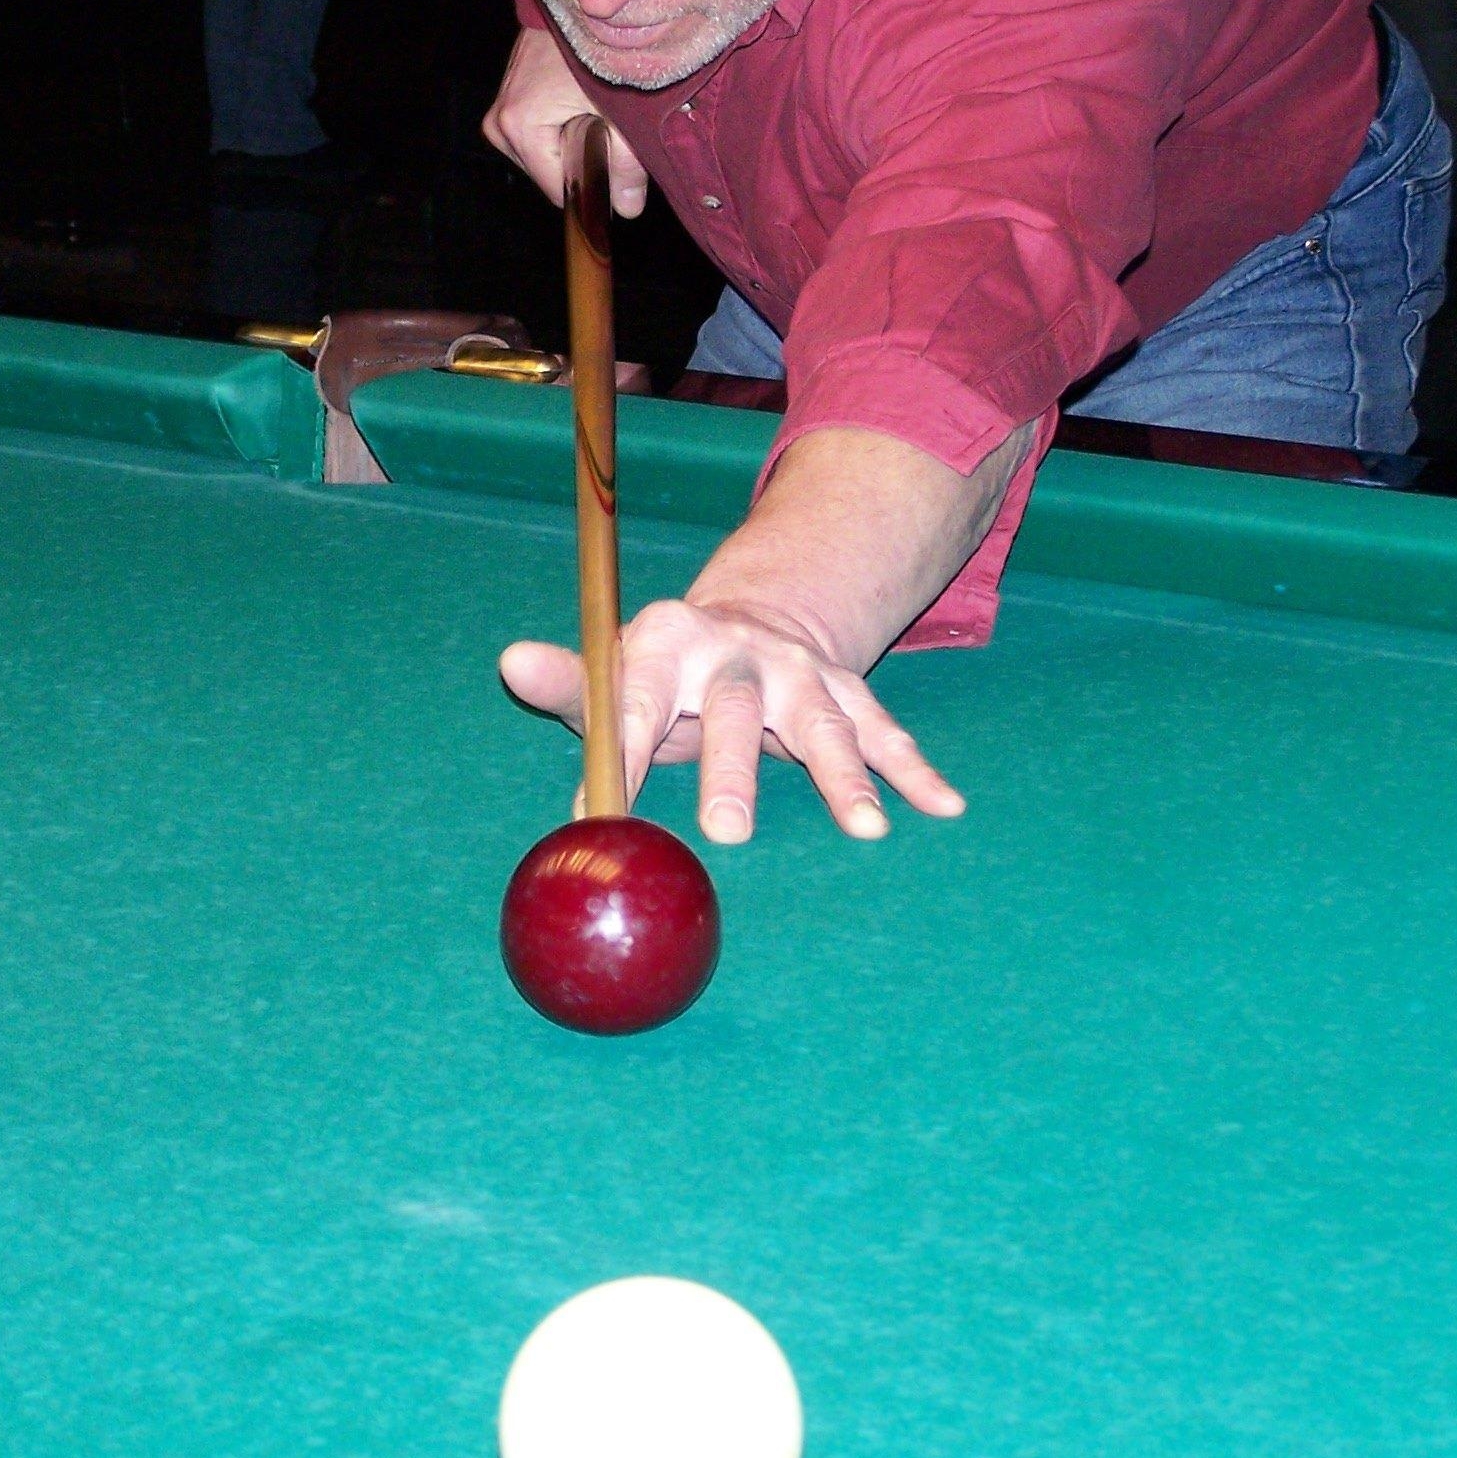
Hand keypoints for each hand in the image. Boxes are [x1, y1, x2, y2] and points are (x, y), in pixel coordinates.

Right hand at [482, 28, 649, 216]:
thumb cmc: (597, 46)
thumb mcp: (620, 109)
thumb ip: (626, 163)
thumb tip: (627, 209)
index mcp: (519, 127)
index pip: (559, 189)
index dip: (594, 187)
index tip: (621, 171)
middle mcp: (499, 122)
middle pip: (550, 173)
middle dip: (584, 160)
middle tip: (610, 126)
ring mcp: (498, 109)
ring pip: (544, 155)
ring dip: (573, 143)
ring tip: (595, 109)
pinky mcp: (505, 98)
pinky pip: (538, 133)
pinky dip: (563, 127)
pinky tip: (581, 102)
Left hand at [500, 598, 964, 843]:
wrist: (747, 624)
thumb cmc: (663, 673)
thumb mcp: (615, 671)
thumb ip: (569, 681)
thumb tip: (510, 661)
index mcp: (665, 644)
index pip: (635, 702)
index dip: (617, 756)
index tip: (598, 812)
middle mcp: (738, 652)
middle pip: (735, 712)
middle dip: (733, 771)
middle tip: (727, 833)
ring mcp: (800, 670)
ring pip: (824, 723)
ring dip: (846, 776)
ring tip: (864, 830)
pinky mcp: (845, 689)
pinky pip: (885, 731)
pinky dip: (915, 770)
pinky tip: (946, 807)